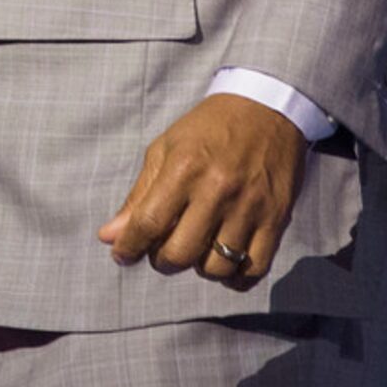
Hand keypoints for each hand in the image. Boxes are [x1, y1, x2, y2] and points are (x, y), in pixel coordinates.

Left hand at [97, 94, 306, 282]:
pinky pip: (254, 269)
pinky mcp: (277, 219)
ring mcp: (249, 207)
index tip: (122, 254)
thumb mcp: (165, 149)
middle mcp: (216, 190)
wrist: (265, 108)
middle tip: (162, 251)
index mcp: (184, 168)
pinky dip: (235, 278)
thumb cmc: (208, 128)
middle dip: (162, 261)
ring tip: (196, 249)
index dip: (129, 247)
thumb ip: (138, 196)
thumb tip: (109, 236)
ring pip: (217, 268)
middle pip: (180, 253)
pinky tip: (225, 262)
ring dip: (199, 268)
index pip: (148, 223)